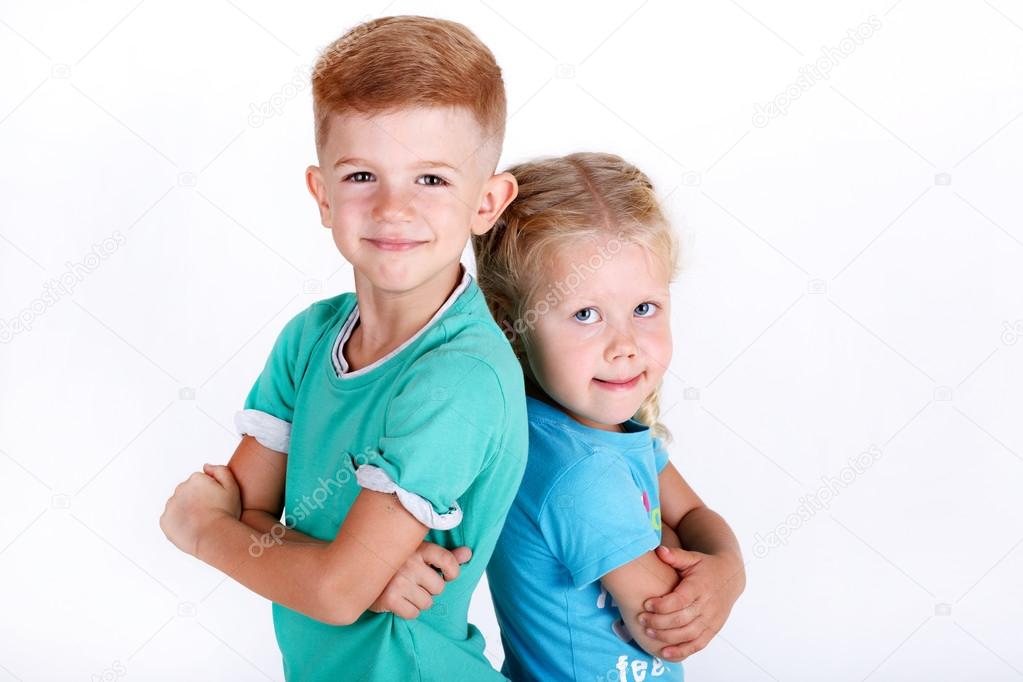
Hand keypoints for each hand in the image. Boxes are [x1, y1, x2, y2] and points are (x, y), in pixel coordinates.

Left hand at [159, 464, 241, 556]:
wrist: (214, 537)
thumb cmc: (225, 513)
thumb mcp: (232, 487)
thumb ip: (221, 471)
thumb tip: (205, 466)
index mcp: (196, 479)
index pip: (200, 482)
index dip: (210, 493)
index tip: (216, 503)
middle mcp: (180, 488)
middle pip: (188, 492)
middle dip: (196, 500)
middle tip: (209, 513)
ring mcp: (171, 505)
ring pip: (179, 505)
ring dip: (186, 511)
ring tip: (200, 522)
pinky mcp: (165, 520)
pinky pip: (171, 520)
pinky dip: (179, 523)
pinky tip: (191, 529)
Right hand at [369, 542, 471, 618]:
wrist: (357, 574)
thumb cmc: (394, 565)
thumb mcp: (418, 554)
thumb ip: (444, 557)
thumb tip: (468, 554)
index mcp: (416, 547)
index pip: (447, 560)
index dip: (453, 571)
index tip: (449, 575)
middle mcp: (408, 562)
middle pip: (439, 587)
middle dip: (430, 590)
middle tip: (415, 584)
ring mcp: (398, 580)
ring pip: (427, 603)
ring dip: (419, 601)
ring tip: (405, 592)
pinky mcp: (389, 598)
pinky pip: (413, 613)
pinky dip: (408, 611)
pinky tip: (398, 601)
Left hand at [638, 547, 745, 661]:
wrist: (730, 577)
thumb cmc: (705, 566)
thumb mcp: (692, 557)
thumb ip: (675, 555)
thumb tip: (659, 551)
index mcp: (701, 586)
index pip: (681, 600)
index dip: (662, 605)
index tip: (646, 604)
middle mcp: (708, 605)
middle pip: (682, 620)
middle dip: (659, 622)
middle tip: (641, 619)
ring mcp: (712, 620)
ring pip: (688, 634)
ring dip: (667, 637)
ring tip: (648, 632)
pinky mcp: (713, 630)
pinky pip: (697, 645)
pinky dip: (681, 651)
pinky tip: (665, 653)